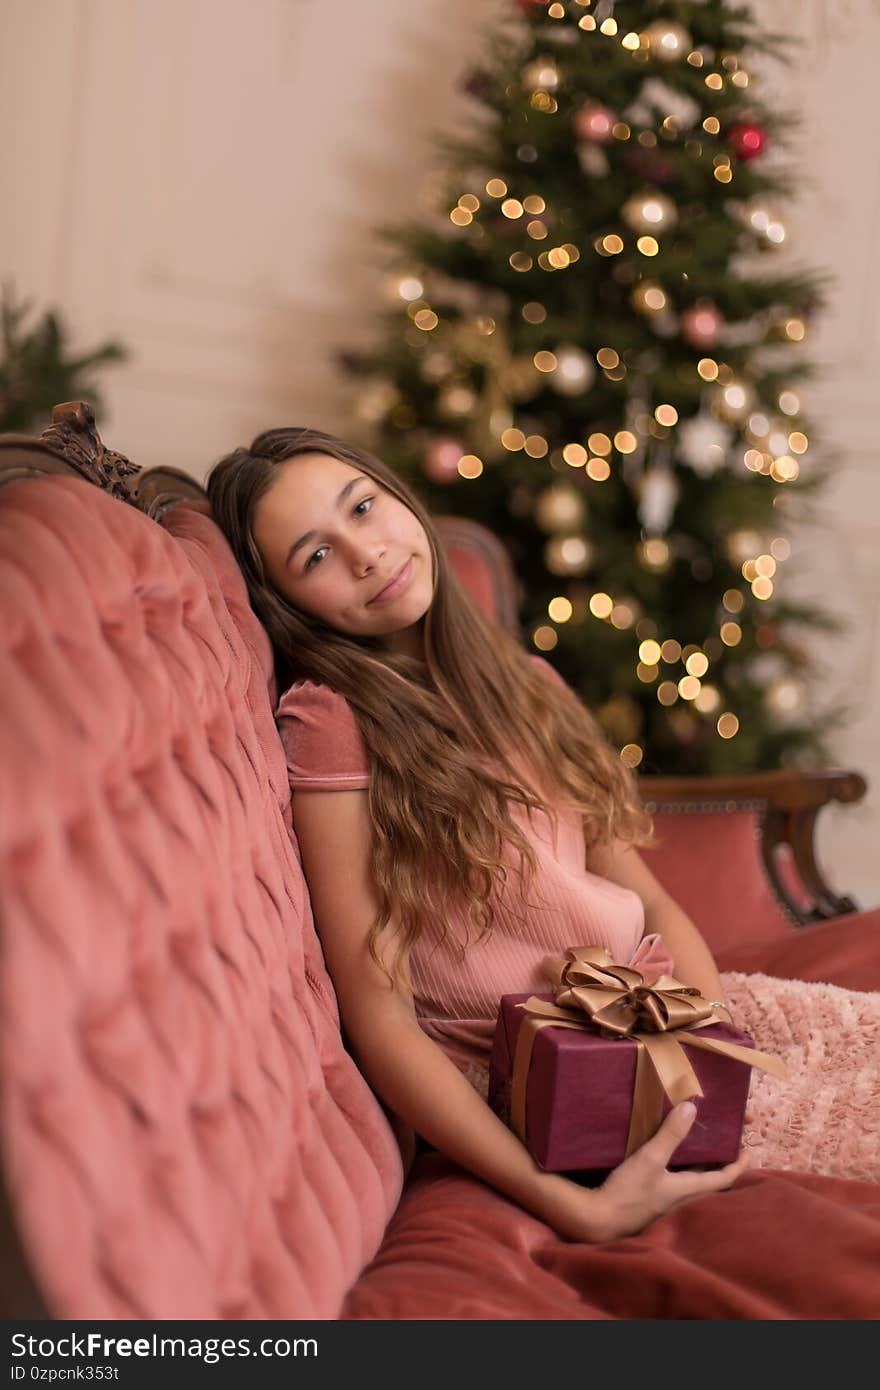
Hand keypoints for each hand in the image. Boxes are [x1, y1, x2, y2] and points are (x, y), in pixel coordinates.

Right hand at [595, 1102, 748, 1240]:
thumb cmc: (629, 1193)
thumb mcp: (650, 1159)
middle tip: (725, 1141)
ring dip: (701, 1164)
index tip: (748, 1151)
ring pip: (693, 1180)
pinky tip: (671, 1158)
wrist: (600, 1220)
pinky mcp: (652, 1198)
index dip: (738, 1165)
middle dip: (720, 1161)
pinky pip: (676, 1181)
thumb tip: (692, 1107)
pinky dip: (682, 1167)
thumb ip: (671, 1135)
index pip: (724, 1178)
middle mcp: (682, 1197)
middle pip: (710, 1179)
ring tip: (701, 1144)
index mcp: (688, 1189)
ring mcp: (667, 1199)